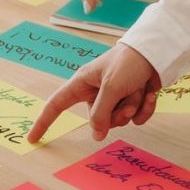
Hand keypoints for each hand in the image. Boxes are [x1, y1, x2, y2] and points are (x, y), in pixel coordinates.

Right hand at [27, 43, 160, 143]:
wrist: (157, 51)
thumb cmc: (129, 62)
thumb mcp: (111, 87)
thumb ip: (100, 114)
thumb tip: (96, 135)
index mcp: (84, 82)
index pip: (57, 104)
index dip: (44, 121)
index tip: (32, 138)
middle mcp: (98, 90)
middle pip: (97, 119)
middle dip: (115, 112)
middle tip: (126, 96)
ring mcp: (116, 96)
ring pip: (119, 120)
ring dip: (131, 106)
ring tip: (138, 88)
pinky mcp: (133, 99)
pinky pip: (136, 117)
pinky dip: (144, 108)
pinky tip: (149, 93)